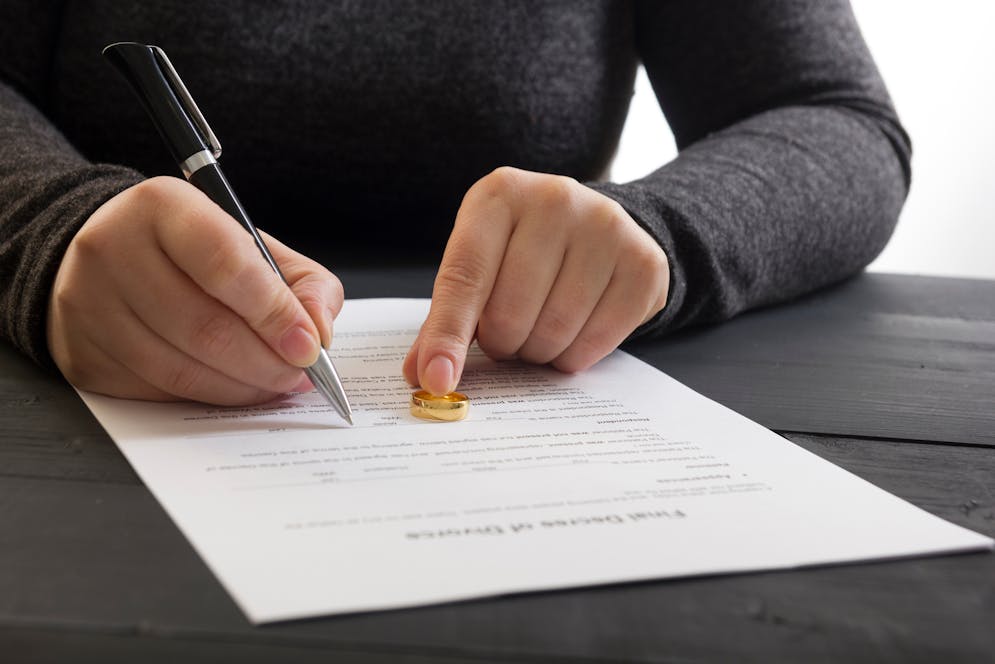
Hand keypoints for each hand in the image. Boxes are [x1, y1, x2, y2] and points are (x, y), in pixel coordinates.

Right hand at [46, 176, 342, 404]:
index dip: (275, 313)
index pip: (226, 264)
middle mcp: (113, 248)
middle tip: (299, 375)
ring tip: (275, 384)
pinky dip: (206, 396)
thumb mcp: (254, 244)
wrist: (110, 254)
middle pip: (204, 326)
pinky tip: (233, 388)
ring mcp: (88, 304)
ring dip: (240, 386)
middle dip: (266, 362)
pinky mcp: (80, 352)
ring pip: (178, 367)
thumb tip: (319, 331)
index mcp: (163, 206)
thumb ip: (303, 282)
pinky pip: (155, 389)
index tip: (309, 346)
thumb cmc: (193, 250)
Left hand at [403, 167, 668, 394]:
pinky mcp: (643, 262)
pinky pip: (597, 341)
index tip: (437, 379)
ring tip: (538, 328)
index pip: (464, 276)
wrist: (598, 230)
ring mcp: (605, 227)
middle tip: (507, 333)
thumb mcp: (479, 266)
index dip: (448, 335)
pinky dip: (576, 355)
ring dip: (538, 351)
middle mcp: (554, 199)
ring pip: (554, 330)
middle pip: (510, 312)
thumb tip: (422, 373)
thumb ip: (446, 318)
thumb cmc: (523, 253)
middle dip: (502, 342)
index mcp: (499, 195)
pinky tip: (573, 333)